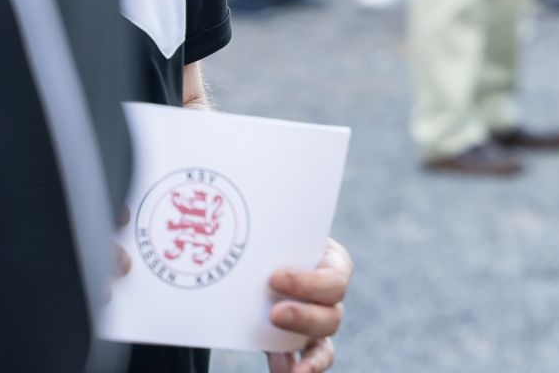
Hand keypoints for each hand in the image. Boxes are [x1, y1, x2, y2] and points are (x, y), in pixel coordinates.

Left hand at [267, 236, 352, 372]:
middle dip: (304, 313)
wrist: (260, 260)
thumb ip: (258, 223)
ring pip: (326, 337)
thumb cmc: (270, 236)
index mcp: (330, 260)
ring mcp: (319, 320)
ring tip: (287, 361)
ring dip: (305, 345)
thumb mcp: (271, 227)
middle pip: (333, 310)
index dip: (308, 282)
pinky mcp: (303, 343)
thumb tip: (224, 201)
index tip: (274, 278)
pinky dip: (304, 368)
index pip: (334, 275)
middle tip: (274, 313)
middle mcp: (330, 293)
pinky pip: (315, 358)